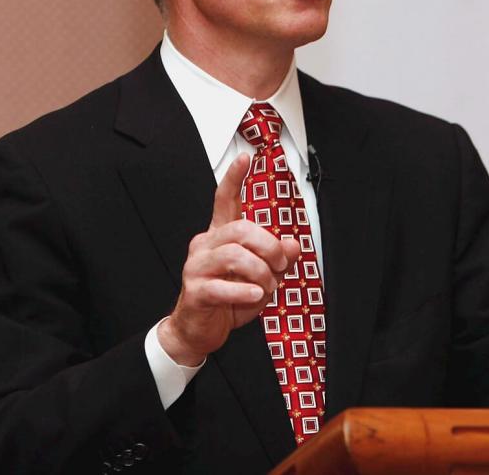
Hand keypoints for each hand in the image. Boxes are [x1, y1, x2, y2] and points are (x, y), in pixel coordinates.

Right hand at [158, 152, 301, 365]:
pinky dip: (245, 292)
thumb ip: (278, 260)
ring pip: (235, 255)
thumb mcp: (261, 278)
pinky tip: (256, 297)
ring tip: (267, 287)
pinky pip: (223, 286)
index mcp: (220, 236)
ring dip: (261, 273)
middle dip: (269, 246)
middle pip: (241, 229)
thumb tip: (293, 245)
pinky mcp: (195, 290)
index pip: (225, 200)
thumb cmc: (228, 300)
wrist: (199, 331)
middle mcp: (206, 246)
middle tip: (281, 265)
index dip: (234, 178)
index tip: (246, 157)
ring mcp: (197, 267)